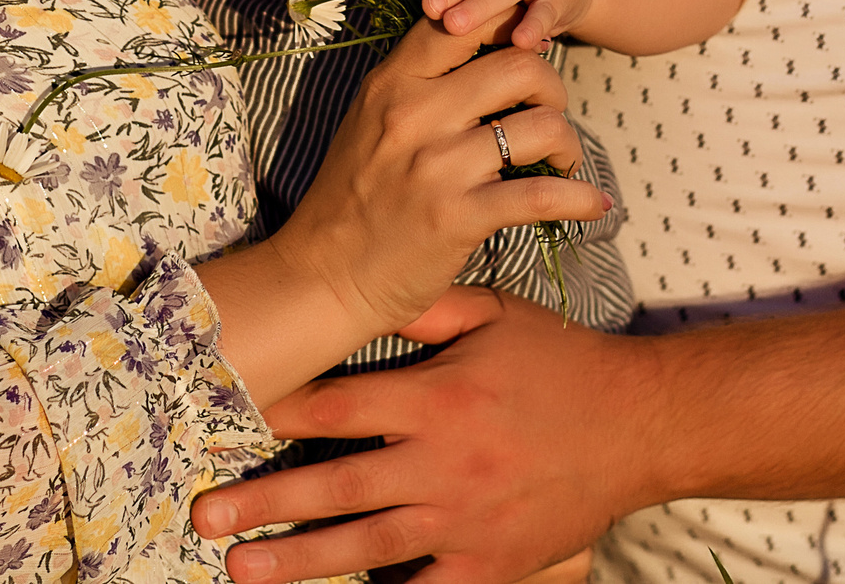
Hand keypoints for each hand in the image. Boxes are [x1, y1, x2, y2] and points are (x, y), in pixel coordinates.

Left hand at [190, 288, 651, 582]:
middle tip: (204, 513)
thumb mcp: (496, 315)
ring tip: (241, 567)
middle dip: (264, 500)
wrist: (639, 426)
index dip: (280, 413)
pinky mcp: (488, 563)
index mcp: (436, 399)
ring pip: (364, 545)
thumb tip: (372, 288)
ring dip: (297, 559)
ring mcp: (463, 520)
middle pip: (335, 486)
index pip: (338, 407)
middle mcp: (441, 463)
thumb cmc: (562, 364)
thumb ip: (428, 307)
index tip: (228, 418)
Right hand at [276, 21, 609, 348]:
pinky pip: (541, 195)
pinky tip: (593, 203)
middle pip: (519, 65)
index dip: (510, 24)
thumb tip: (485, 51)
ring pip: (541, 125)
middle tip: (549, 111)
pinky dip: (580, 198)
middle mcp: (415, 114)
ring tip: (564, 162)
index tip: (528, 46)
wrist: (322, 277)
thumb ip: (418, 83)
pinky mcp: (459, 217)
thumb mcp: (370, 120)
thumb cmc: (352, 198)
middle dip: (553, 85)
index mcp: (392, 83)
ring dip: (569, 143)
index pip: (464, 22)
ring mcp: (438, 166)